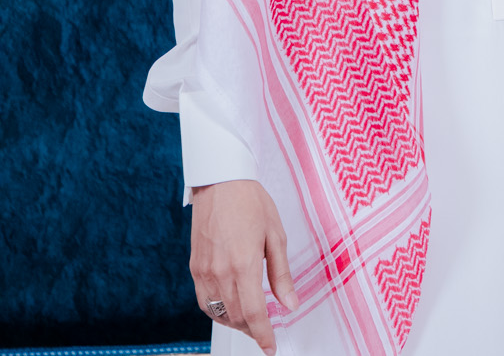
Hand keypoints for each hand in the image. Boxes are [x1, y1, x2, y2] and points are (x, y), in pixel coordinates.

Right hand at [190, 179, 296, 351]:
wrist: (220, 183)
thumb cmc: (252, 203)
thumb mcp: (276, 236)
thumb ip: (282, 275)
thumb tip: (290, 304)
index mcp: (244, 264)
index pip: (254, 313)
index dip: (263, 335)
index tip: (271, 348)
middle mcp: (220, 272)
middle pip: (236, 317)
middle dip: (252, 330)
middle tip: (266, 332)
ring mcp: (203, 272)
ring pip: (218, 313)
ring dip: (235, 322)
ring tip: (252, 322)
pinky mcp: (194, 268)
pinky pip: (205, 301)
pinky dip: (218, 311)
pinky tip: (231, 307)